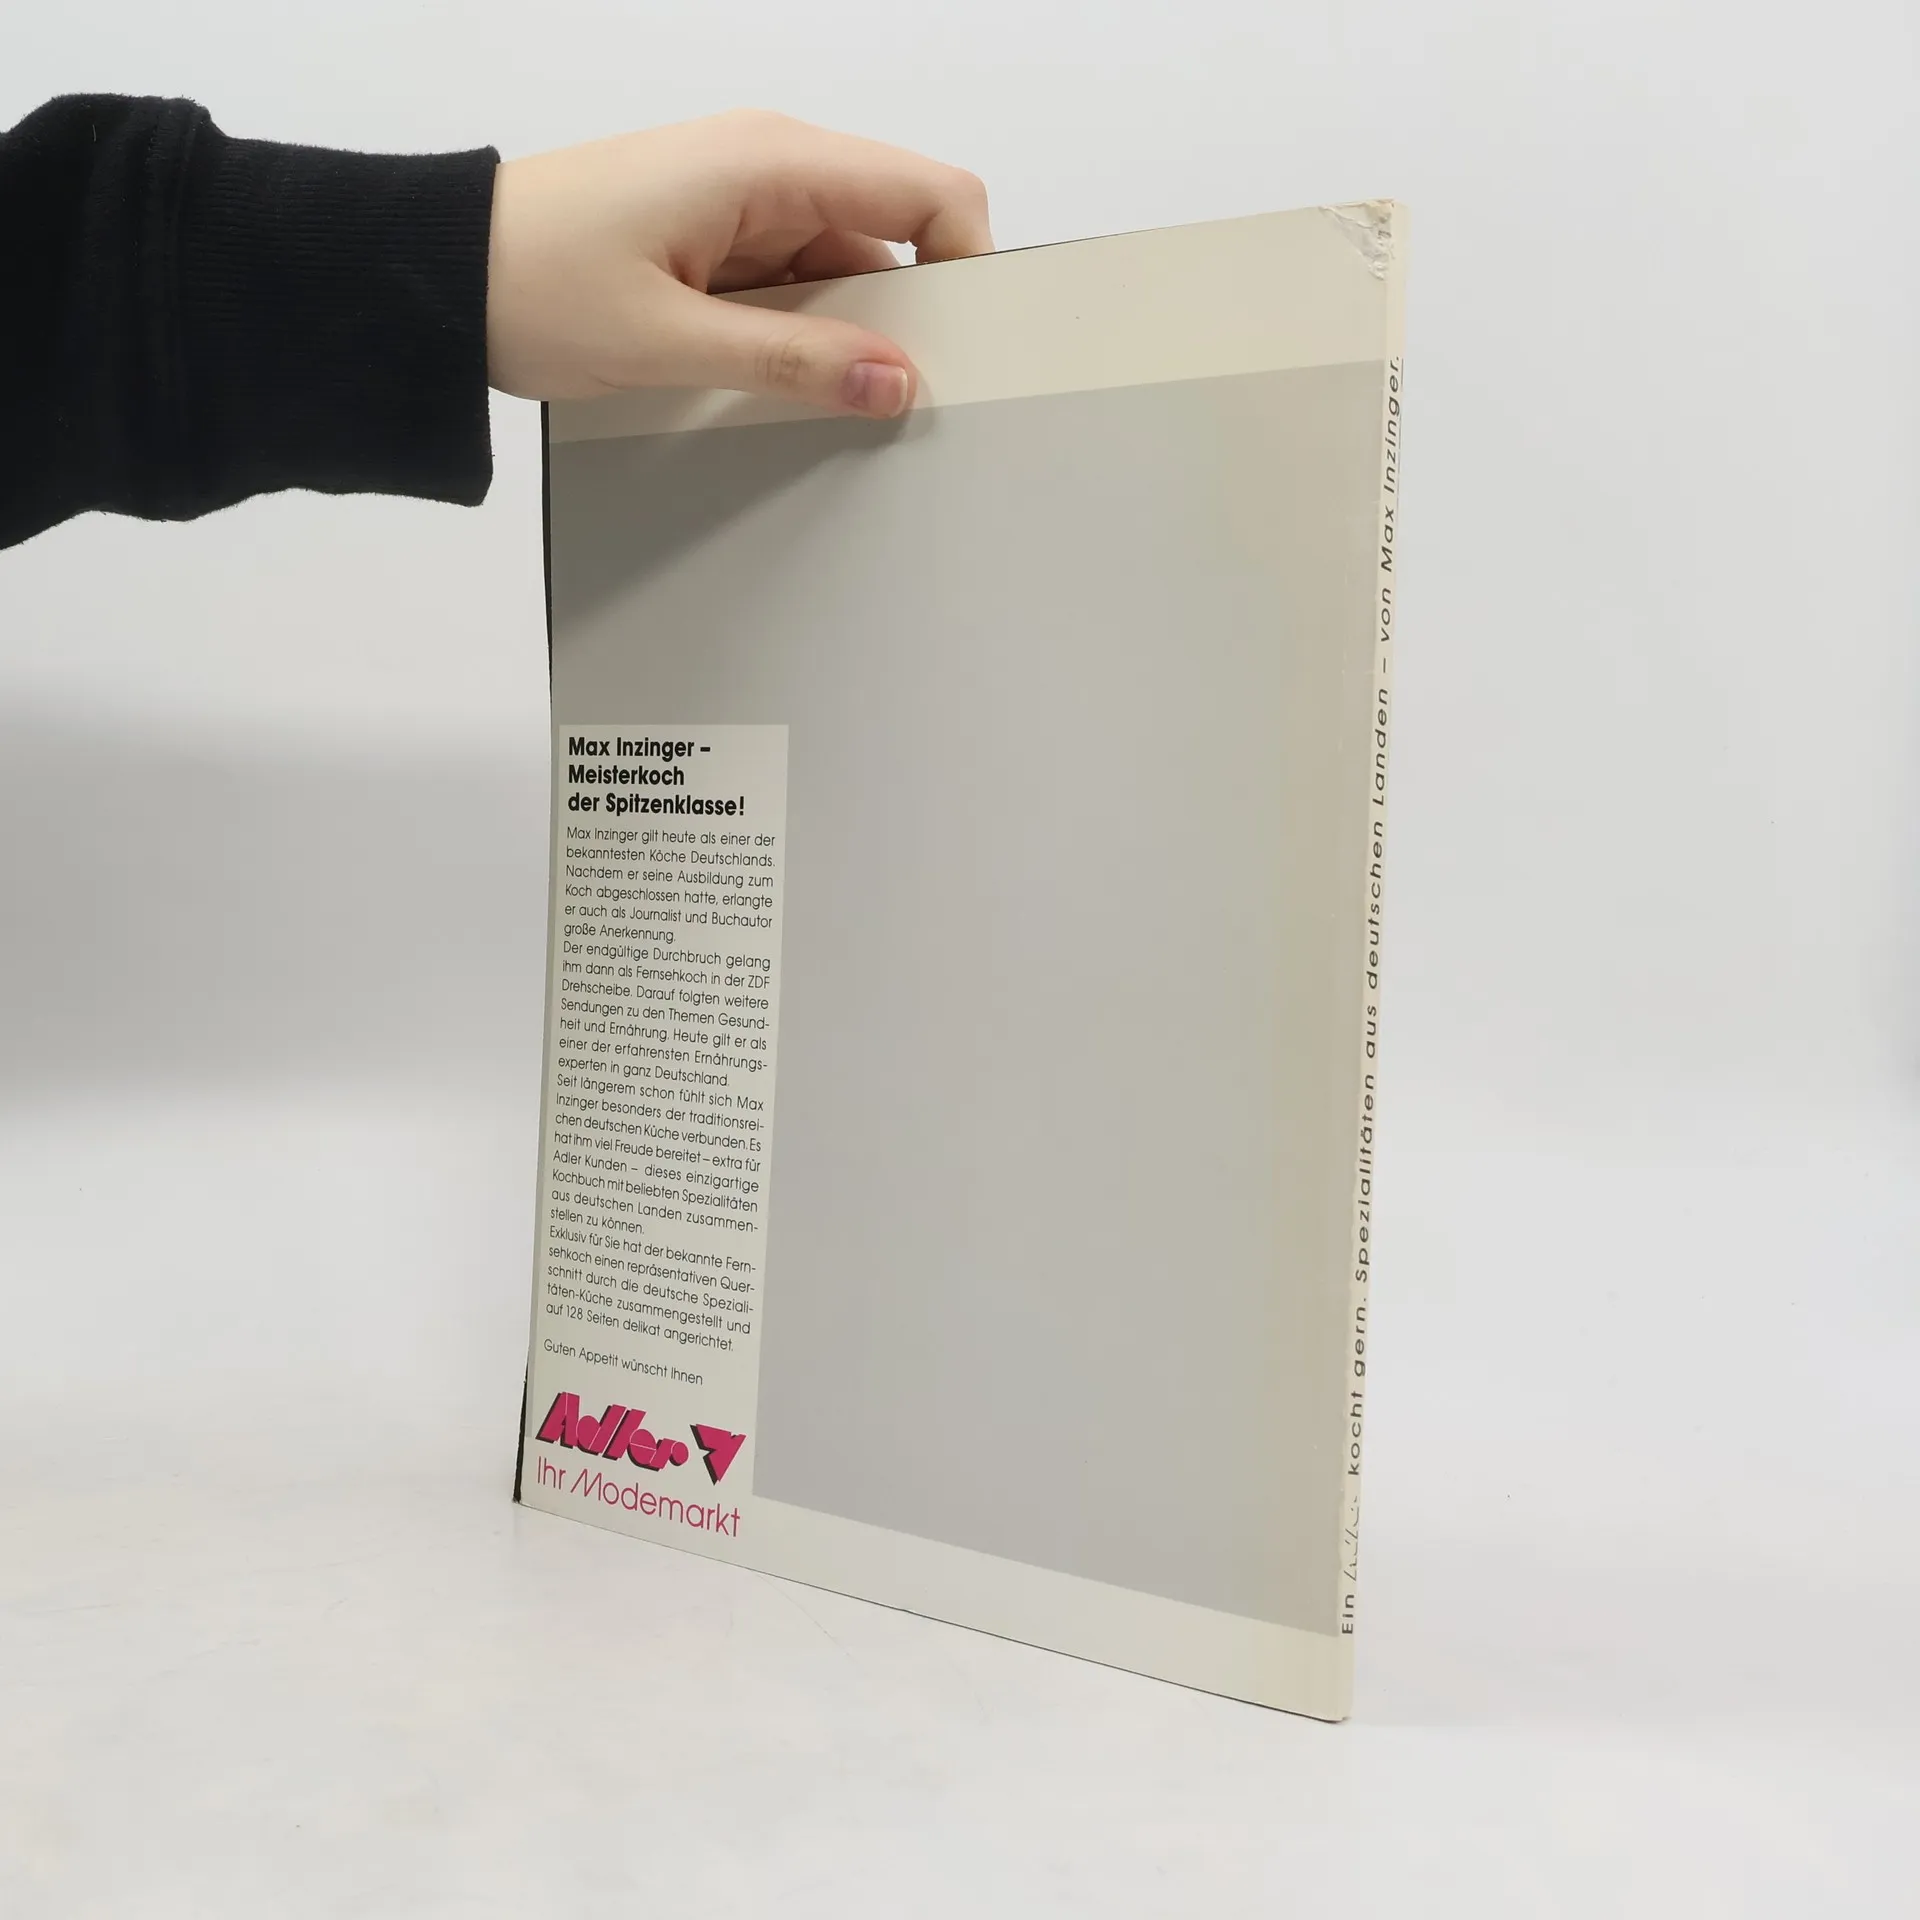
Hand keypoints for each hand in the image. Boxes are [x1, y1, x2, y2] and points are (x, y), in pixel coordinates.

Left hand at [485, 110, 991, 414]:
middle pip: (894, 239)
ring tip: (802, 396)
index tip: (969, 348)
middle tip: (886, 399)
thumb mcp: (671, 340)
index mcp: (769, 161)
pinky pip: (795, 291)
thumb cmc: (528, 280)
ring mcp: (744, 205)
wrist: (435, 278)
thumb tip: (895, 381)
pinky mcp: (719, 242)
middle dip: (904, 320)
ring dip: (841, 340)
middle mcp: (768, 168)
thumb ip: (795, 363)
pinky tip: (769, 382)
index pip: (928, 193)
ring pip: (845, 276)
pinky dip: (798, 339)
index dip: (970, 265)